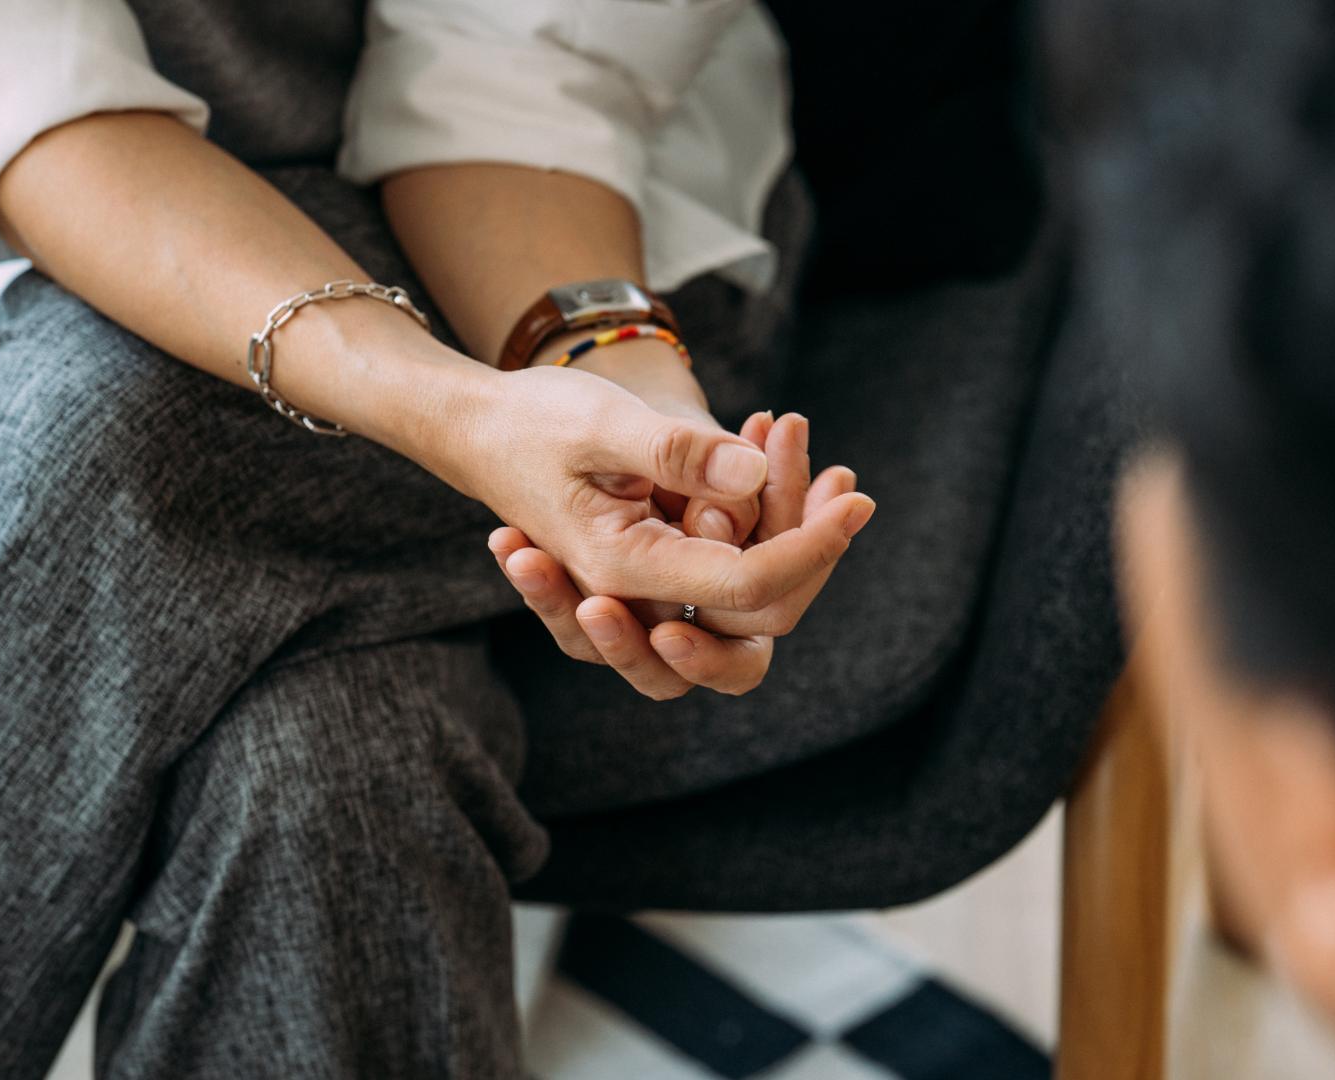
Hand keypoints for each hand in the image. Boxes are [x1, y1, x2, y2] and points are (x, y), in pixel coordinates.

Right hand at [455, 367, 874, 621]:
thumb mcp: (601, 422)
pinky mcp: (658, 566)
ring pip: (744, 597)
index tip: (856, 499)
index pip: (744, 586)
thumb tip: (751, 473)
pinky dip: (760, 510)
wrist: (478, 427)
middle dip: (807, 551)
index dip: (809, 549)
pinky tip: (766, 436)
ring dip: (785, 527)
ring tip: (793, 443)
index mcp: (624, 570)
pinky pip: (726, 562)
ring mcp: (648, 589)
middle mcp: (638, 596)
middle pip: (755, 617)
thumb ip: (674, 451)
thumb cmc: (530, 421)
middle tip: (844, 484)